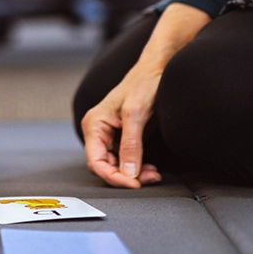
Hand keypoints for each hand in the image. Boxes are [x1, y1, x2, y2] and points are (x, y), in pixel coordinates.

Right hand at [81, 2, 208, 188]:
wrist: (158, 69)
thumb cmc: (143, 84)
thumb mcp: (136, 115)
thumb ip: (131, 145)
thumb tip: (128, 173)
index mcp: (94, 124)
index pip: (95, 161)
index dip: (113, 176)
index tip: (133, 184)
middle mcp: (99, 131)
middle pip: (105, 166)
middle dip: (126, 176)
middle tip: (148, 179)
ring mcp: (112, 135)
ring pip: (117, 165)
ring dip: (134, 173)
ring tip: (153, 173)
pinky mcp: (125, 137)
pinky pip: (127, 159)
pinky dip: (138, 167)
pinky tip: (151, 168)